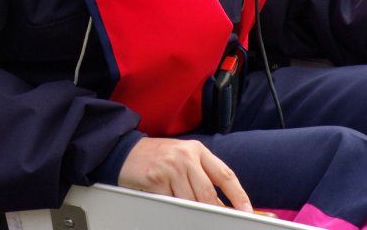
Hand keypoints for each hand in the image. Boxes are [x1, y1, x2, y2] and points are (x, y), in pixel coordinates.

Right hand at [118, 137, 252, 211]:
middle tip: (218, 222)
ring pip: (191, 202)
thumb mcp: (184, 158)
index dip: (239, 195)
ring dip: (191, 211)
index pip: (225, 174)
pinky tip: (168, 202)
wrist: (125, 151)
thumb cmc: (159, 157)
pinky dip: (174, 209)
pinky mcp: (155, 180)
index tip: (246, 211)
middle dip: (214, 211)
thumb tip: (223, 204)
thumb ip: (203, 176)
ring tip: (186, 209)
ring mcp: (170, 167)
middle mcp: (185, 156)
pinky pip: (172, 204)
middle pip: (209, 193)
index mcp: (197, 149)